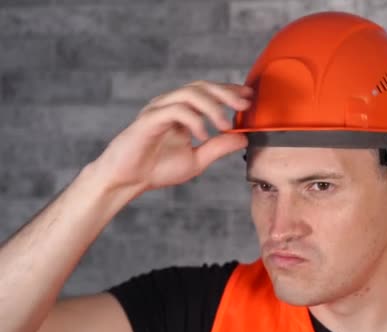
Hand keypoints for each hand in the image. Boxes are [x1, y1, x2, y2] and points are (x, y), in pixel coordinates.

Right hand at [91, 80, 251, 195]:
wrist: (128, 181)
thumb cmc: (156, 169)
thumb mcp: (197, 160)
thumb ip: (218, 148)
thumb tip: (243, 138)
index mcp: (182, 112)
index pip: (208, 92)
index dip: (229, 91)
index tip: (249, 96)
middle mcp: (170, 105)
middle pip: (201, 86)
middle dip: (225, 93)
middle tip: (244, 104)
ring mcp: (158, 110)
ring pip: (189, 94)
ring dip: (212, 107)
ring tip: (224, 125)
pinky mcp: (149, 119)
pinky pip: (175, 110)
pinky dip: (194, 120)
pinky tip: (204, 136)